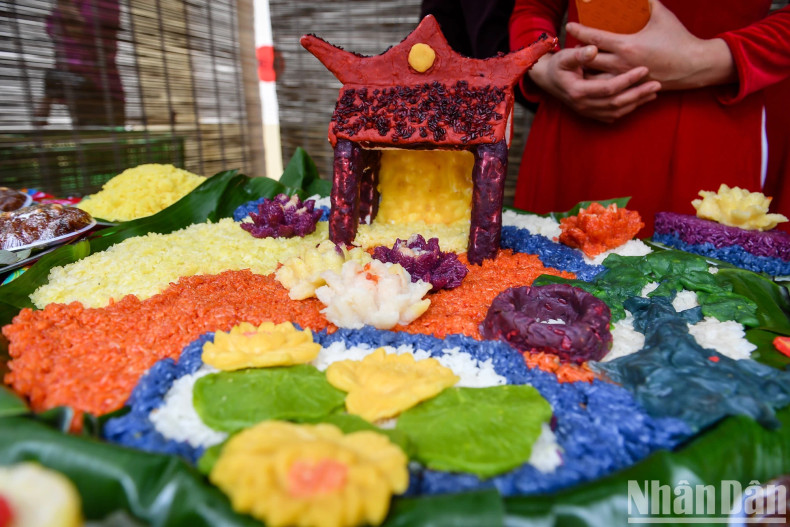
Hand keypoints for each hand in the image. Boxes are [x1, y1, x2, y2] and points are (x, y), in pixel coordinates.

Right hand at [528, 45, 660, 122]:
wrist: (548, 80)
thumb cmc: (559, 65)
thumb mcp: (565, 57)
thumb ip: (579, 55)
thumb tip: (593, 50)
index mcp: (578, 91)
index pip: (608, 88)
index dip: (627, 80)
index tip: (644, 69)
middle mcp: (583, 105)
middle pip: (616, 103)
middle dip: (638, 94)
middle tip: (657, 84)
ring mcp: (587, 112)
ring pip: (616, 112)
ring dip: (636, 104)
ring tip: (653, 93)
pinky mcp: (591, 115)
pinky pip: (612, 116)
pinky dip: (627, 110)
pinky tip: (640, 102)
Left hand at [566, 0, 735, 90]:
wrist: (693, 66)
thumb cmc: (678, 39)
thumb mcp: (662, 15)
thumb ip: (648, 1)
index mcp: (626, 46)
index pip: (594, 38)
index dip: (580, 31)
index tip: (570, 26)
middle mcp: (621, 64)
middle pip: (589, 59)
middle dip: (578, 51)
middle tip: (573, 44)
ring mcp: (624, 78)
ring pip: (595, 76)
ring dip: (585, 68)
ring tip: (580, 61)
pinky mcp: (630, 86)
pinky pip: (606, 86)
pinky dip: (597, 80)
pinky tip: (593, 75)